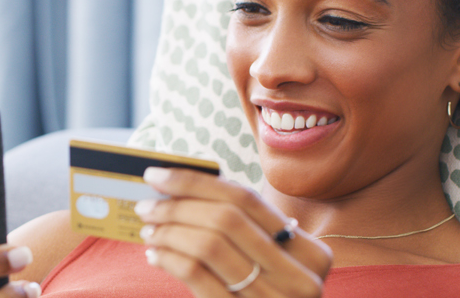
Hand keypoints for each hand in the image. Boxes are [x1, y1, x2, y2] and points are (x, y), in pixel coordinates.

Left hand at [135, 167, 332, 296]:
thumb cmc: (268, 296)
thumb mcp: (273, 264)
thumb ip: (247, 231)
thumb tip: (184, 189)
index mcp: (312, 254)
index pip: (246, 200)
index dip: (196, 182)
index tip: (158, 175)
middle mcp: (299, 278)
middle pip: (226, 219)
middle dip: (178, 206)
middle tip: (147, 205)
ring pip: (208, 246)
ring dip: (169, 231)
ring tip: (150, 230)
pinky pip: (196, 276)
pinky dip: (169, 259)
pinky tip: (156, 255)